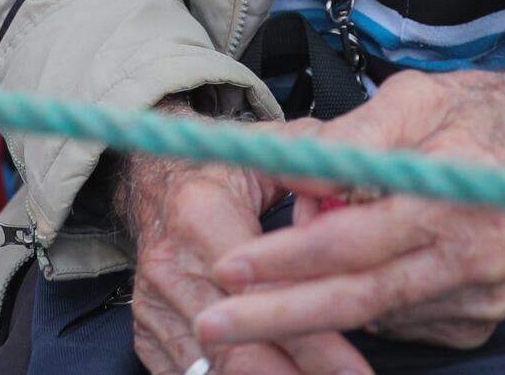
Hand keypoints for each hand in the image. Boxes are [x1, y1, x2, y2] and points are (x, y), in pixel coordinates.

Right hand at [117, 113, 366, 374]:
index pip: (261, 294)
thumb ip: (310, 164)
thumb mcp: (267, 152)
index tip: (356, 371)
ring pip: (214, 371)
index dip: (312, 340)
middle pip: (236, 349)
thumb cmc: (225, 171)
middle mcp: (169, 267)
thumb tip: (346, 185)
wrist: (154, 181)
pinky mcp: (148, 330)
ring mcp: (153, 304)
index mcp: (200, 217)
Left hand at [196, 69, 504, 350]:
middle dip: (278, 316)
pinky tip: (344, 266)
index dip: (288, 260)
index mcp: (453, 196)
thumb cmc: (476, 111)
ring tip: (274, 263)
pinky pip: (399, 318)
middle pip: (359, 299)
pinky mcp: (481, 318)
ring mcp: (481, 296)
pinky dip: (360, 298)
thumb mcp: (412, 97)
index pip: (355, 243)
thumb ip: (349, 140)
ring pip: (375, 313)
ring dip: (316, 295)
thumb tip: (289, 174)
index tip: (229, 267)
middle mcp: (473, 257)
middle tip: (214, 324)